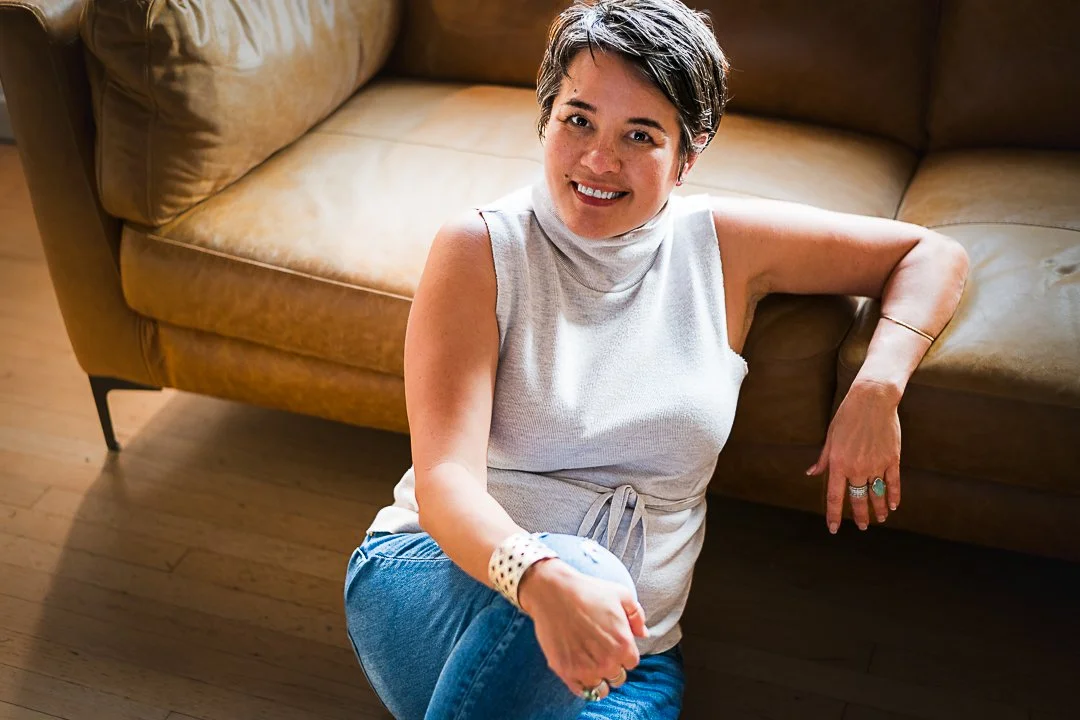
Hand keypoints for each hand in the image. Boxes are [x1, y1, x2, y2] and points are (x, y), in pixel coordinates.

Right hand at [519, 559, 647, 699]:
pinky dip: (583, 685)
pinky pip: (581, 691)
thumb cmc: (588, 591)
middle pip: (617, 677)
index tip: (613, 644)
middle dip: (612, 666)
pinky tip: (580, 671)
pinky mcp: (566, 672)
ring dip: (598, 678)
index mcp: (623, 645)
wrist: (553, 592)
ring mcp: (586, 669)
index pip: (631, 662)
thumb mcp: (621, 594)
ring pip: (601, 689)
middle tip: (600, 651)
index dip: (623, 652)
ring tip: (590, 664)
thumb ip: (637, 616)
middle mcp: (607, 662)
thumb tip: (643, 634)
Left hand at [806, 379, 902, 532]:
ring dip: (879, 510)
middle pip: (858, 500)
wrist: (872, 401)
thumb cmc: (847, 417)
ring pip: (877, 495)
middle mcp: (857, 469)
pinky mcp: (892, 460)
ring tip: (880, 519)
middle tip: (862, 526)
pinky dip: (894, 496)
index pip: (835, 497)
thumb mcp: (830, 437)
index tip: (833, 528)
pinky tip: (893, 505)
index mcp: (838, 464)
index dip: (833, 515)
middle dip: (860, 516)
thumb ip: (823, 459)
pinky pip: (893, 483)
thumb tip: (812, 473)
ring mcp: (876, 465)